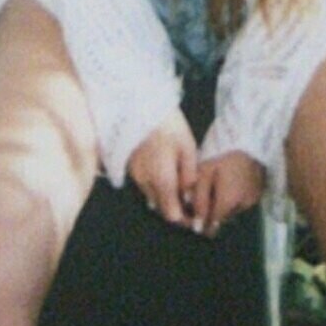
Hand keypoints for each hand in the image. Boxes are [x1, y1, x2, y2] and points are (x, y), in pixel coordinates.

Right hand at [128, 110, 197, 224]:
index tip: (195, 215)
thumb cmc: (168, 125)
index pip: (171, 214)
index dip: (185, 219)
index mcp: (162, 180)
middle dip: (175, 208)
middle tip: (189, 201)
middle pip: (161, 209)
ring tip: (179, 185)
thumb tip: (190, 197)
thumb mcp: (187, 148)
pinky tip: (166, 173)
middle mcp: (145, 183)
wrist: (139, 106)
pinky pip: (145, 186)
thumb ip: (189, 176)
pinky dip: (156, 186)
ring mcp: (135, 176)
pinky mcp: (130, 168)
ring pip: (152, 197)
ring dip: (165, 197)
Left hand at [191, 150, 264, 236]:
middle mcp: (243, 205)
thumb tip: (198, 226)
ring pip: (233, 208)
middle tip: (204, 192)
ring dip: (224, 202)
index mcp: (228, 202)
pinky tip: (229, 180)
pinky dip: (234, 195)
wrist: (249, 137)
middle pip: (223, 217)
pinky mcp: (259, 190)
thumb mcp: (204, 174)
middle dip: (212, 210)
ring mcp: (253, 198)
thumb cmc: (222, 153)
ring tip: (217, 182)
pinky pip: (242, 199)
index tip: (193, 214)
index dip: (202, 221)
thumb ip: (199, 200)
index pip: (213, 224)